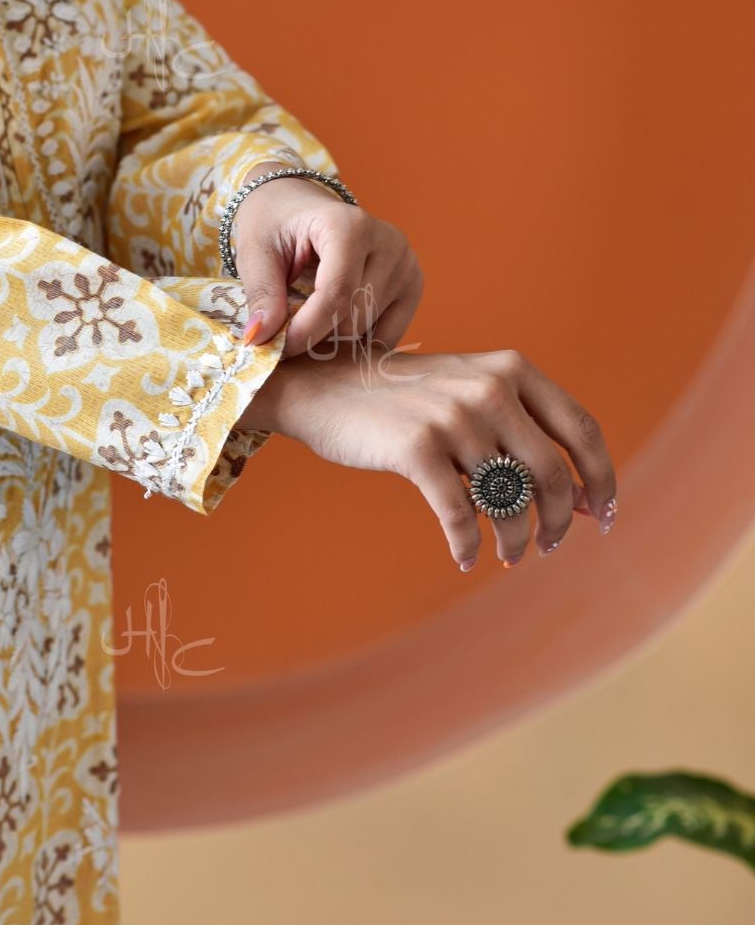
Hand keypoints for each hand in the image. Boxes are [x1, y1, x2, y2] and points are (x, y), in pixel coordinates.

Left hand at [231, 161, 423, 360]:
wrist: (299, 206)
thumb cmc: (276, 225)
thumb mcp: (255, 252)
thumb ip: (262, 294)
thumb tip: (261, 338)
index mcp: (349, 224)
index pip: (336, 294)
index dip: (305, 330)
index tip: (276, 349)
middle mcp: (388, 242)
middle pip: (353, 318)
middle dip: (314, 335)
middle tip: (285, 328)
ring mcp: (406, 264)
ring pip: (368, 332)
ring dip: (333, 339)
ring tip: (307, 315)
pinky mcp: (413, 284)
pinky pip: (387, 337)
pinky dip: (356, 341)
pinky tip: (334, 322)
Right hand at [257, 342, 616, 570]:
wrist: (323, 387)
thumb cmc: (402, 398)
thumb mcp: (468, 391)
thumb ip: (521, 429)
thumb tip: (583, 499)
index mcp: (511, 368)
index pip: (581, 430)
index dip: (600, 479)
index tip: (601, 516)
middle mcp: (489, 387)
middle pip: (552, 474)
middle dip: (558, 522)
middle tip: (547, 546)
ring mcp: (453, 416)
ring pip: (509, 501)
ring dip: (514, 540)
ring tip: (505, 554)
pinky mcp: (416, 447)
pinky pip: (460, 515)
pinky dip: (468, 543)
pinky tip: (465, 555)